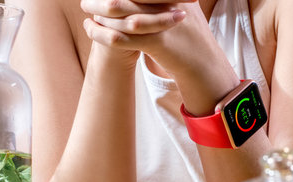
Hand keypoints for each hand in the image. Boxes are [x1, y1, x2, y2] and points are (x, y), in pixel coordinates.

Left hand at [81, 0, 221, 78]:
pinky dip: (102, 33)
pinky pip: (121, 37)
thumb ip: (160, 1)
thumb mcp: (179, 9)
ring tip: (88, 13)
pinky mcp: (157, 43)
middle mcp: (165, 3)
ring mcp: (161, 22)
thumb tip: (137, 0)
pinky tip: (91, 30)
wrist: (205, 65)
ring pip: (119, 13)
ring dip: (98, 13)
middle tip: (87, 1)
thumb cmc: (189, 38)